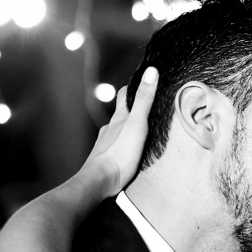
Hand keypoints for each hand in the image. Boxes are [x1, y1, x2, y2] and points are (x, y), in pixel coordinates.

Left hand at [82, 66, 158, 196]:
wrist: (100, 181)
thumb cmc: (120, 153)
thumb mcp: (137, 124)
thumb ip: (144, 99)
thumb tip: (151, 70)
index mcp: (119, 118)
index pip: (124, 95)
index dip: (132, 87)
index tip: (142, 83)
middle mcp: (110, 129)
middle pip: (120, 114)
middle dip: (130, 110)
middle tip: (144, 108)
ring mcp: (106, 144)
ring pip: (116, 132)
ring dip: (126, 130)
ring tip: (139, 133)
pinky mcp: (106, 160)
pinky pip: (116, 149)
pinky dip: (122, 147)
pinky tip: (128, 153)